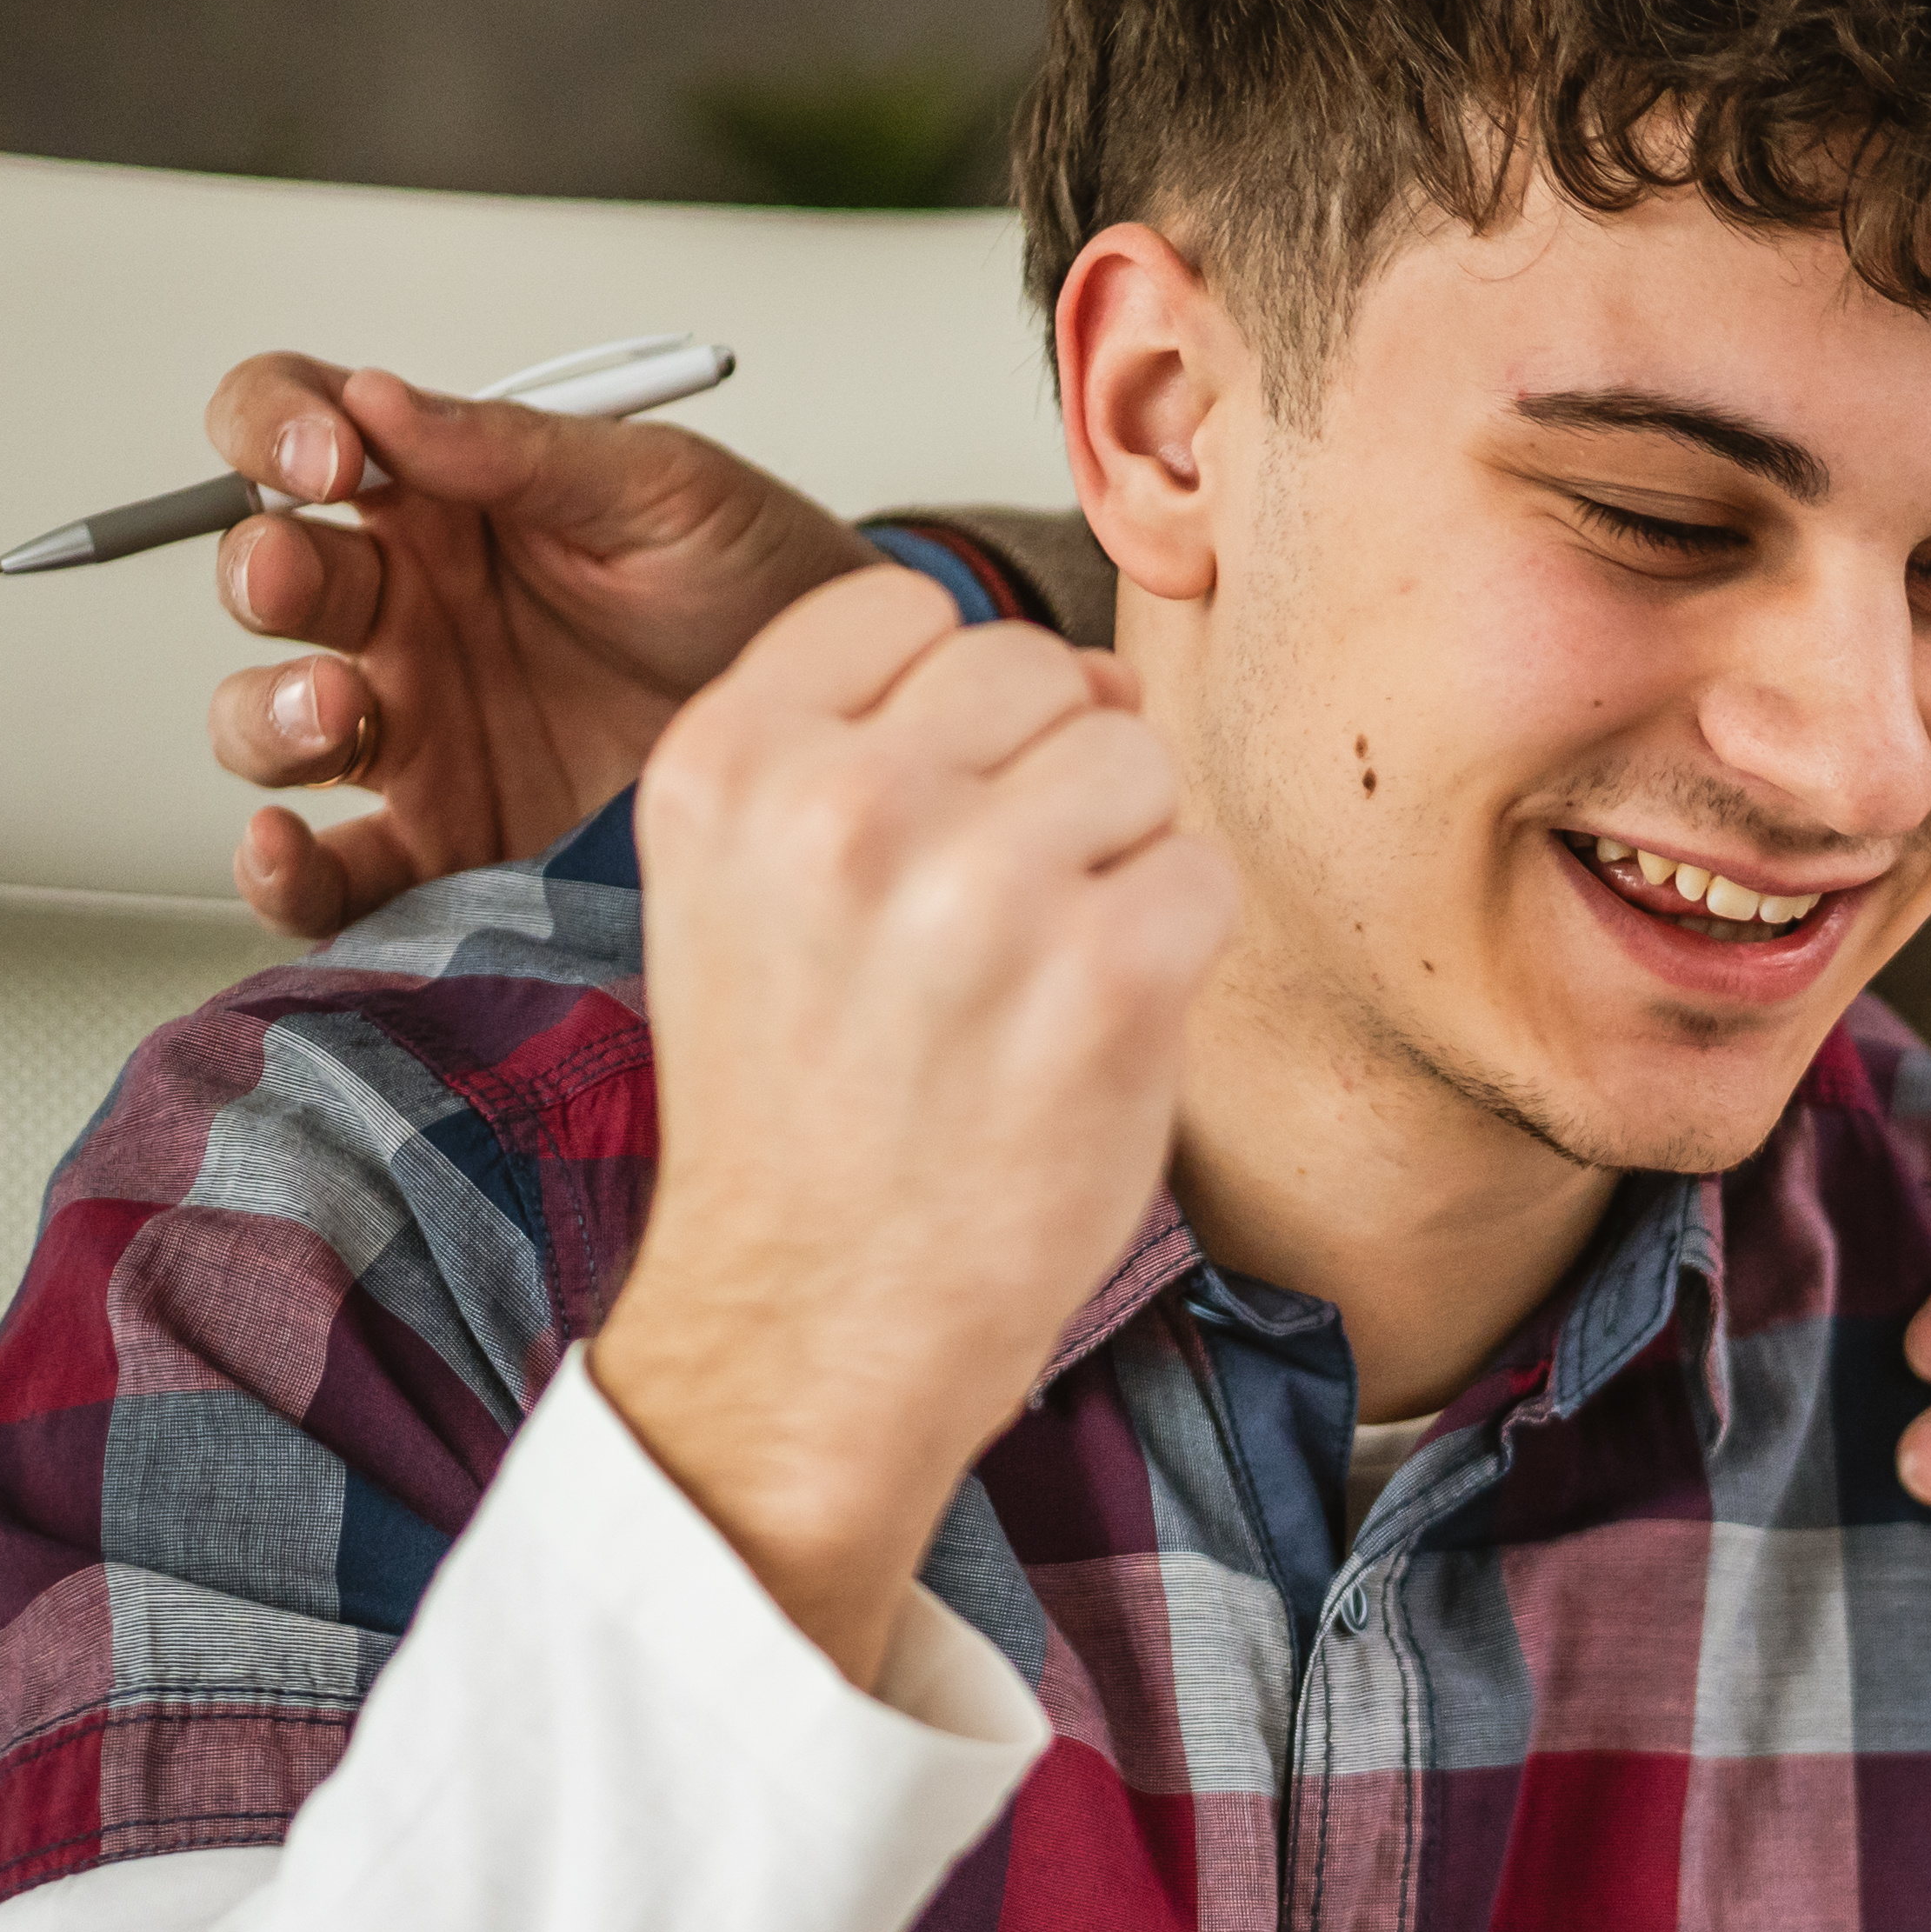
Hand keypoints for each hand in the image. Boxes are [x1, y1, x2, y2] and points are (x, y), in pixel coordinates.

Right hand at [193, 355, 883, 941]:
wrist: (846, 722)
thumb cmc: (760, 586)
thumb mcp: (665, 491)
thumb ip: (522, 449)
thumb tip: (379, 401)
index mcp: (445, 500)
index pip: (301, 430)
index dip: (275, 430)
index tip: (325, 457)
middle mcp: (410, 611)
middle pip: (268, 575)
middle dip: (261, 570)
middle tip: (303, 573)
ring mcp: (417, 727)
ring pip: (268, 718)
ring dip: (267, 710)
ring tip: (337, 708)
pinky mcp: (443, 840)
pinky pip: (328, 866)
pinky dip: (281, 868)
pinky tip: (284, 847)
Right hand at [581, 572, 1224, 1676]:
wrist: (809, 1323)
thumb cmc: (797, 1114)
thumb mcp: (744, 886)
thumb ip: (858, 747)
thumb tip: (1085, 673)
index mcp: (728, 763)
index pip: (901, 607)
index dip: (949, 710)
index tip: (928, 815)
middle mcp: (842, 805)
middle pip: (1032, 667)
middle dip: (1043, 776)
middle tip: (989, 922)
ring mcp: (979, 887)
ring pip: (1132, 756)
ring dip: (1116, 856)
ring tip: (1032, 977)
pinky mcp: (1108, 976)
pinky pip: (1201, 871)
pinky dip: (1175, 946)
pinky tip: (1090, 1032)